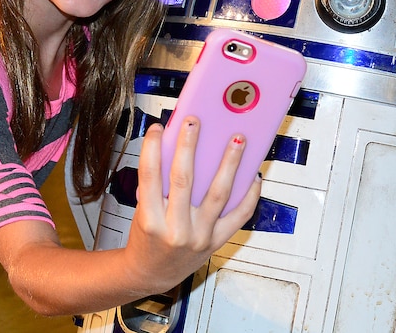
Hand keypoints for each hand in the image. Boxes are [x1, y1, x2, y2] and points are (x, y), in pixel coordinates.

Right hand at [123, 117, 260, 293]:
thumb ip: (156, 185)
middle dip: (189, 146)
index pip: (149, 176)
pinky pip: (239, 216)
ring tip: (237, 139)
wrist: (152, 274)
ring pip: (218, 194)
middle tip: (195, 121)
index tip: (156, 127)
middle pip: (184, 180)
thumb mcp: (142, 211)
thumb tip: (174, 147)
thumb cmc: (146, 237)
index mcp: (150, 219)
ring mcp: (199, 237)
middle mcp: (176, 229)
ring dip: (229, 163)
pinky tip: (253, 174)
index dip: (151, 149)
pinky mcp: (216, 242)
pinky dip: (249, 195)